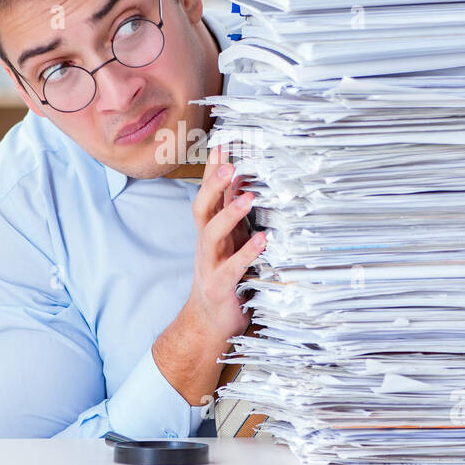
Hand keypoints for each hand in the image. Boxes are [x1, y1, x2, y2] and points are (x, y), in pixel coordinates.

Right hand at [187, 144, 264, 339]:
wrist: (208, 321)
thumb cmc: (224, 277)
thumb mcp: (230, 242)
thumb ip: (234, 217)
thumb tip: (245, 185)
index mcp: (210, 231)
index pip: (209, 194)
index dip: (213, 169)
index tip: (222, 142)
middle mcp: (206, 243)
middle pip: (202, 207)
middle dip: (214, 184)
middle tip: (231, 164)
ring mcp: (209, 264)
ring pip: (211, 233)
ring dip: (229, 213)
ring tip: (248, 197)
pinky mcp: (218, 286)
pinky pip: (231, 267)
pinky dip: (246, 253)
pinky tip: (262, 240)